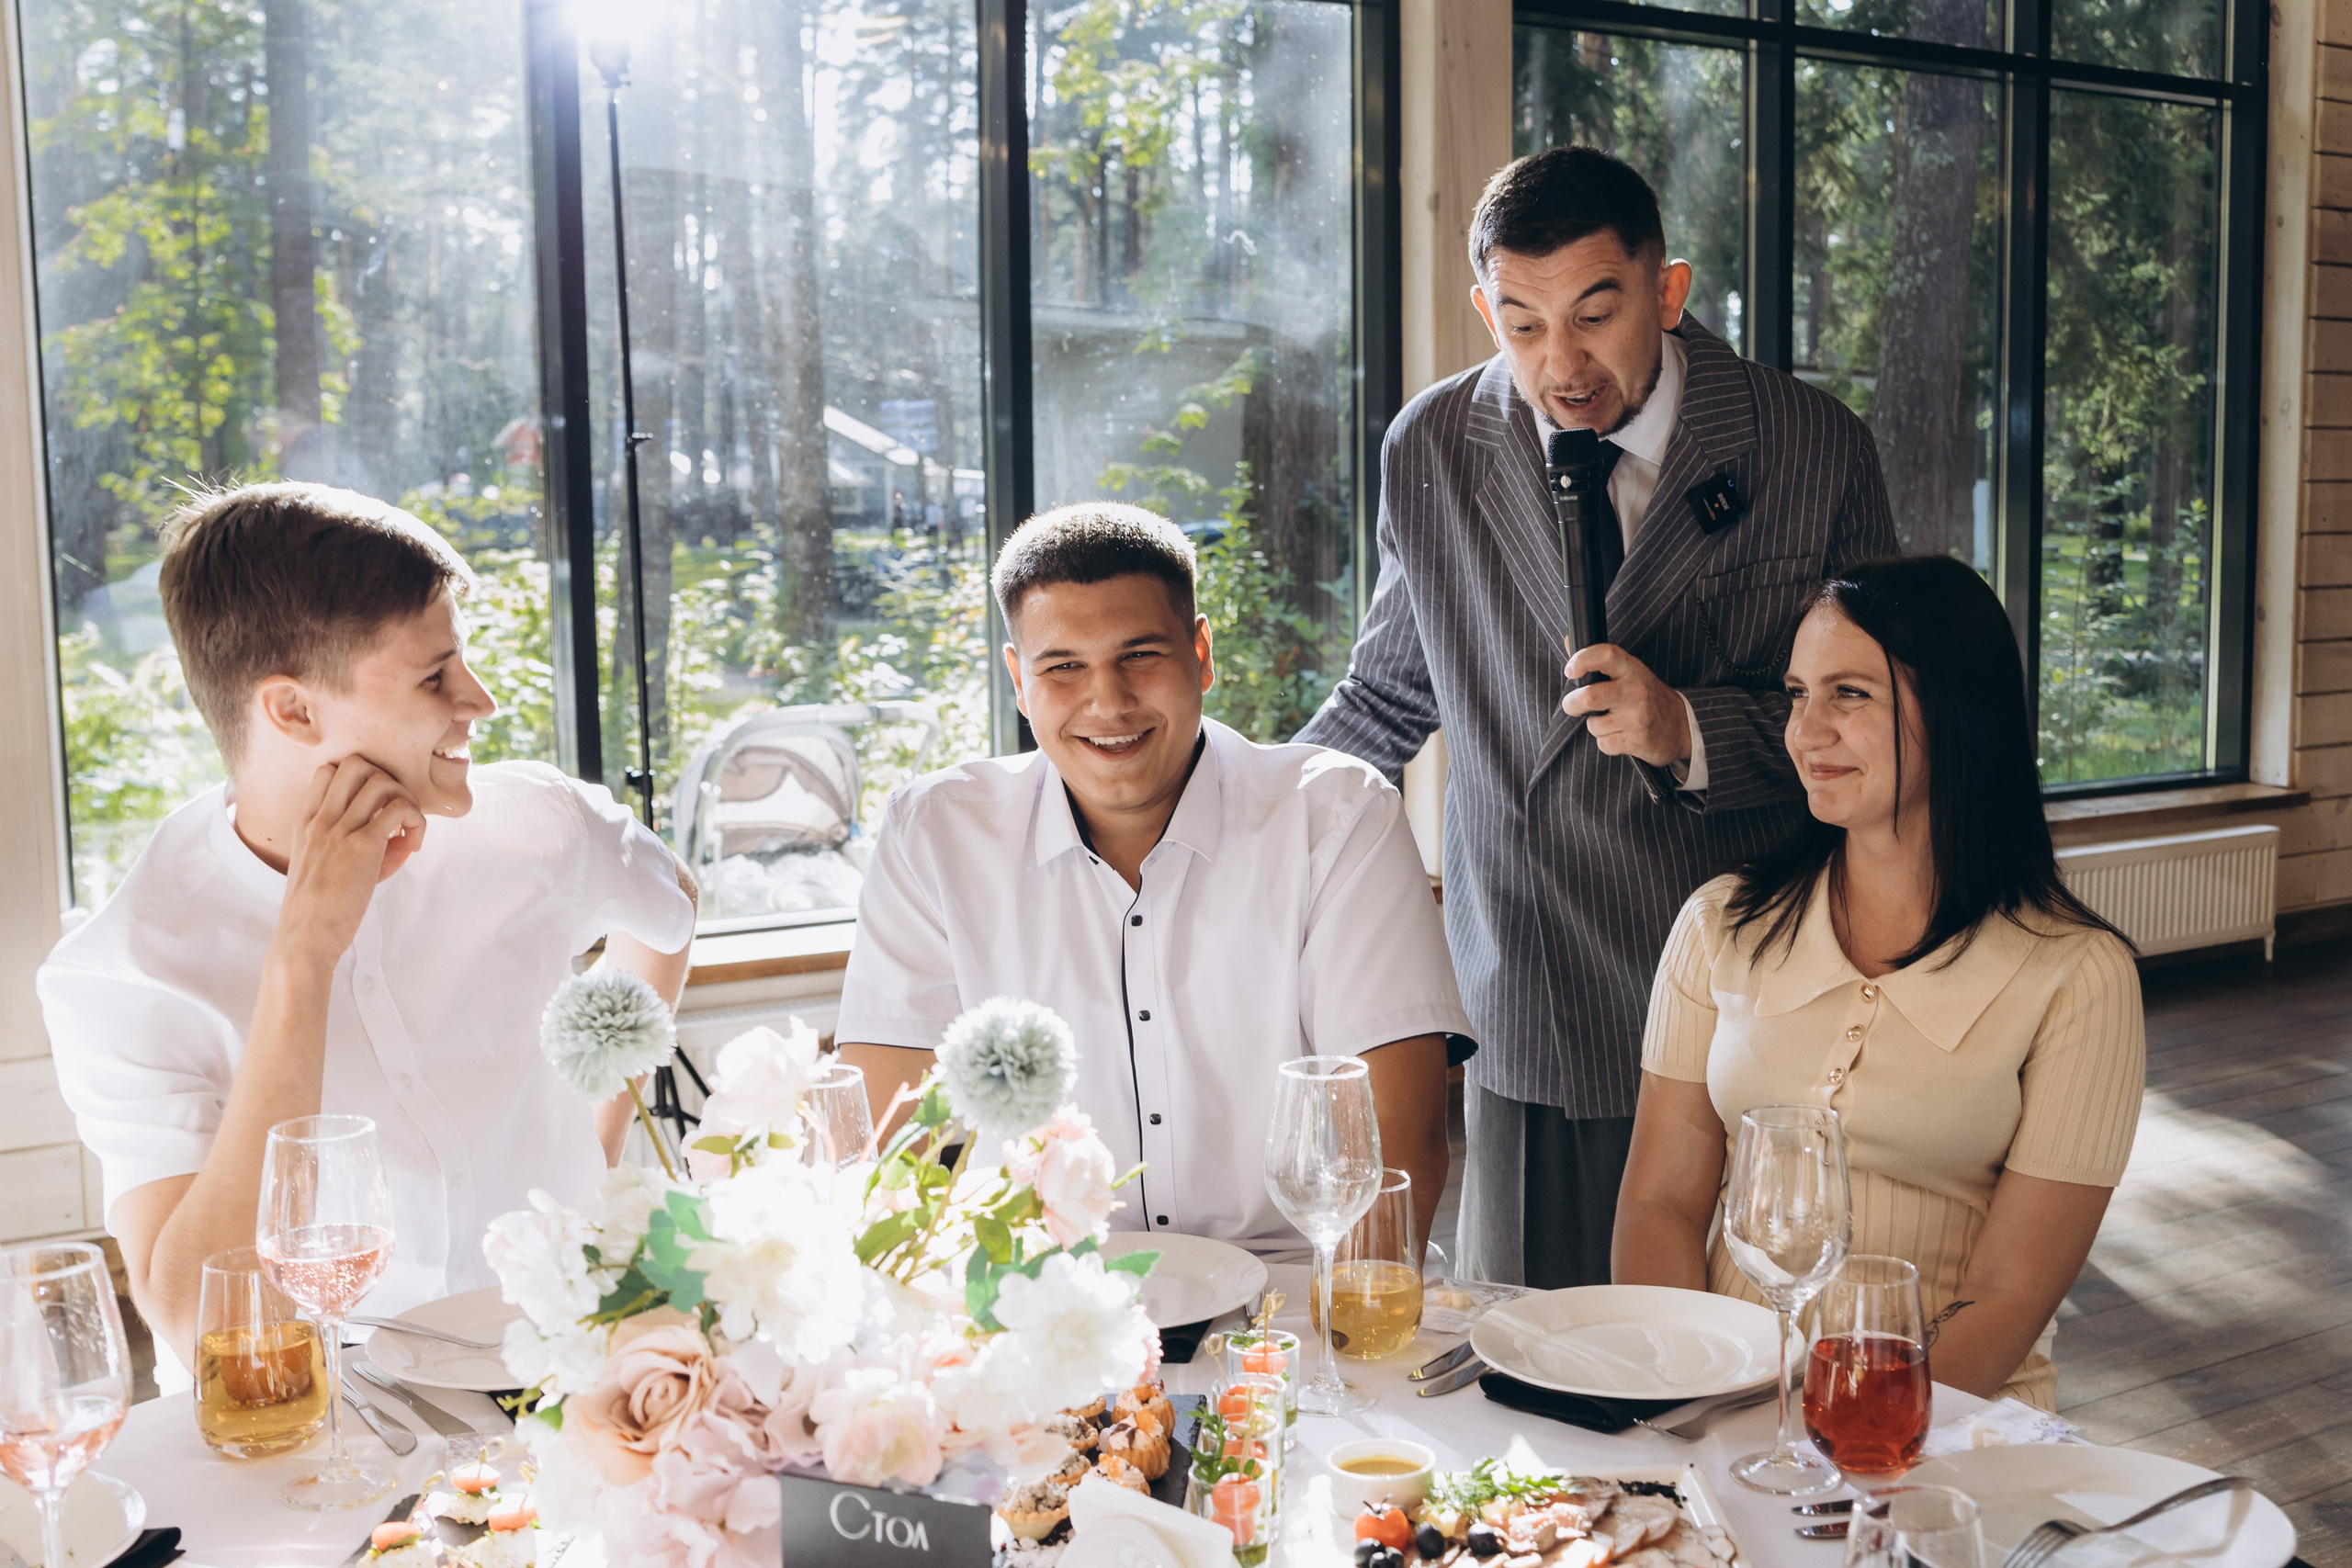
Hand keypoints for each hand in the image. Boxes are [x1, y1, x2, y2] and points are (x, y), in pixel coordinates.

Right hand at [272, 757, 426, 968]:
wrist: (304, 938)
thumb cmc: (318, 909)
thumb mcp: (326, 868)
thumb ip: (357, 845)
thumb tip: (402, 836)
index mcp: (307, 822)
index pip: (328, 770)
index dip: (361, 779)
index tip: (375, 808)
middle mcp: (321, 819)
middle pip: (355, 763)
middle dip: (386, 779)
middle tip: (396, 812)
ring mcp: (339, 830)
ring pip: (381, 780)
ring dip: (405, 799)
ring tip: (408, 830)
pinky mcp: (362, 846)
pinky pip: (399, 810)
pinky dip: (416, 821)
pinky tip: (412, 845)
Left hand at [1563, 641, 1690, 767]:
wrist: (1682, 725)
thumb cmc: (1648, 696)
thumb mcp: (1629, 672)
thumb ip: (1598, 660)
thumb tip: (1568, 641)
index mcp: (1631, 669)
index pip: (1605, 655)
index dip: (1582, 660)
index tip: (1570, 671)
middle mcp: (1635, 690)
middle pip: (1590, 697)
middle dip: (1572, 704)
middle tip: (1573, 705)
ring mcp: (1638, 716)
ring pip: (1594, 725)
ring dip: (1596, 726)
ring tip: (1612, 721)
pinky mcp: (1638, 739)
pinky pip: (1604, 744)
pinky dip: (1607, 742)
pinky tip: (1621, 735)